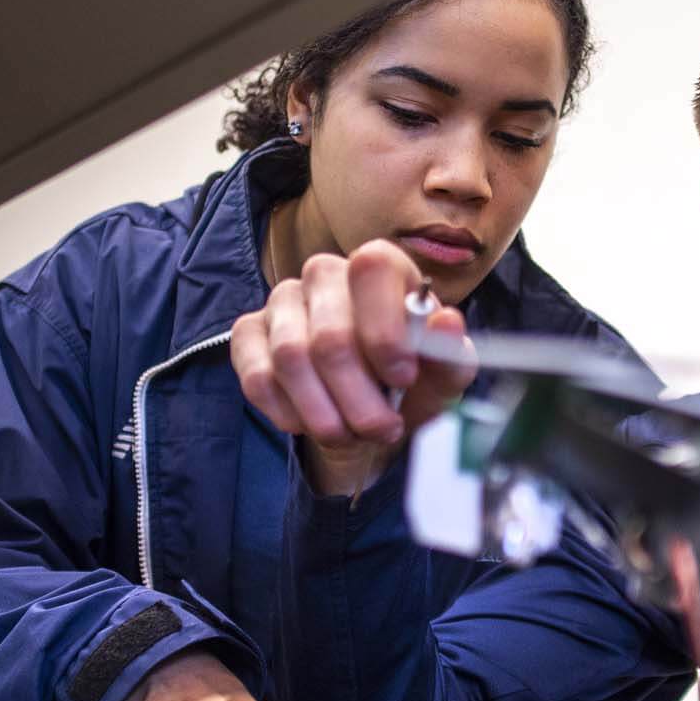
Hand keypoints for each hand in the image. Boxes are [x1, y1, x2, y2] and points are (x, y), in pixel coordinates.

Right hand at [232, 238, 475, 496]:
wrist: (365, 415)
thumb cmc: (408, 386)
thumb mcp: (441, 377)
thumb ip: (450, 353)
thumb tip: (447, 321)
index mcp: (380, 267)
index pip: (372, 269)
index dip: (385, 330)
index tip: (403, 379)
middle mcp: (325, 274)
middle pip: (330, 335)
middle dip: (359, 398)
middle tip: (381, 429)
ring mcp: (281, 301)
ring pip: (292, 359)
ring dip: (325, 413)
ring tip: (350, 433)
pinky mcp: (249, 334)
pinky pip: (258, 377)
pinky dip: (289, 413)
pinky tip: (312, 423)